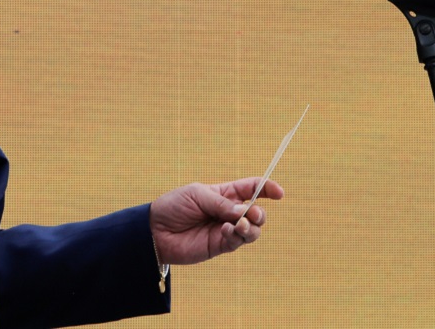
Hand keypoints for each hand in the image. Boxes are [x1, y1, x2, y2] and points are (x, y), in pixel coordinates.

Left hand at [150, 178, 284, 265]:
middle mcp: (229, 211)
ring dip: (250, 227)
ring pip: (252, 230)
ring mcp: (226, 229)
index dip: (267, 188)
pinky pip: (238, 241)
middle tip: (252, 214)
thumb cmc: (174, 206)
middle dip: (259, 213)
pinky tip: (226, 230)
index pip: (252, 188)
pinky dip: (237, 235)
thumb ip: (222, 203)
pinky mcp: (220, 246)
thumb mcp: (198, 195)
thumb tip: (245, 212)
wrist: (155, 230)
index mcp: (225, 193)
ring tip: (238, 225)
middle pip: (257, 212)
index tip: (279, 193)